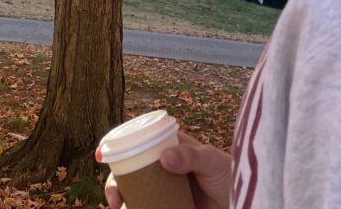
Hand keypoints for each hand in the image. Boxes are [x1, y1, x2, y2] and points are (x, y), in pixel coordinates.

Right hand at [97, 132, 231, 208]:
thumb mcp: (212, 162)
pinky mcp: (165, 208)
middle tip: (114, 199)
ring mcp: (162, 189)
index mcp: (169, 146)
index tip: (101, 154)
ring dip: (120, 201)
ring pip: (133, 193)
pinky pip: (144, 208)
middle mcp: (161, 166)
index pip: (137, 139)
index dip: (116, 144)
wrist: (240, 204)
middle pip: (128, 170)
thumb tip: (164, 157)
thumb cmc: (228, 177)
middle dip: (114, 183)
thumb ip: (191, 157)